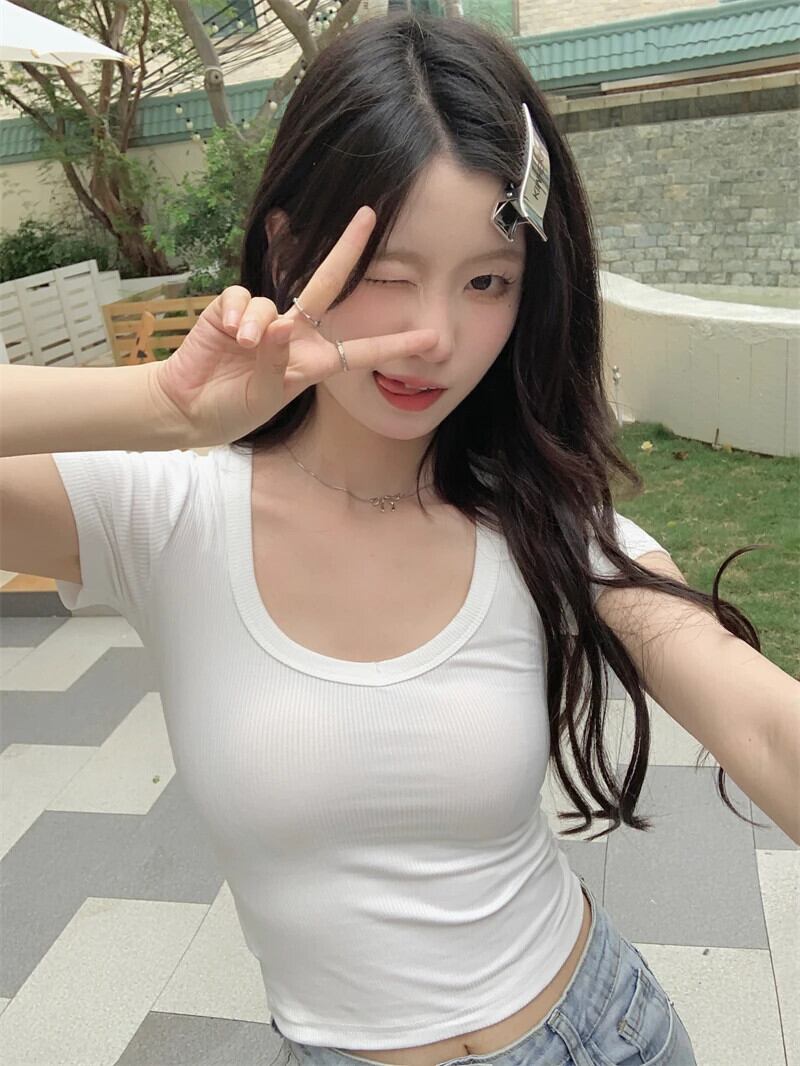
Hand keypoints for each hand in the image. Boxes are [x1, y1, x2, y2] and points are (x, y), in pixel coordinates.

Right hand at [152, 206, 438, 447]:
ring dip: (259, 324)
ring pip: (271, 302)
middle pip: (325, 285)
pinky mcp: (227, 311)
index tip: (431, 338)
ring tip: (246, 344)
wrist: (189, 409)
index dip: (393, 344)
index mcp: (313, 361)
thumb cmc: (235, 407)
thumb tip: (279, 325)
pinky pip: (240, 299)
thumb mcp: (268, 393)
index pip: (359, 350)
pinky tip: (229, 332)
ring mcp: (261, 320)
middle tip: (368, 216)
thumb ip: (278, 360)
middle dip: (346, 250)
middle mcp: (292, 334)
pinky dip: (236, 314)